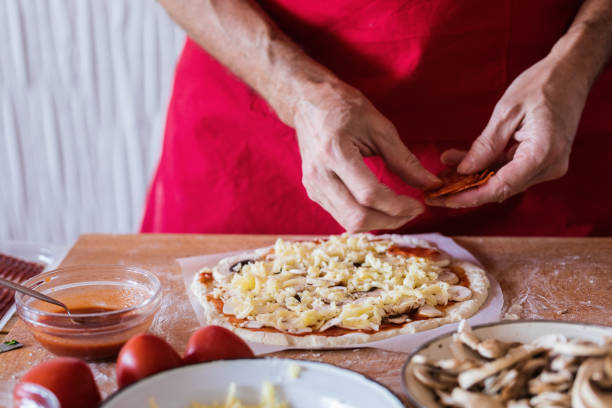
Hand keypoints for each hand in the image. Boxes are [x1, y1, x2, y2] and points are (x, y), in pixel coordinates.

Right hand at [294, 82, 439, 231]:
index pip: (369, 194)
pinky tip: (380, 206)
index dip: (398, 206)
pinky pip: (341, 216)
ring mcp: (313, 186)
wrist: (308, 103)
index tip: (418, 205)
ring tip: (399, 211)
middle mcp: (319, 174)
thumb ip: (404, 160)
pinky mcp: (313, 192)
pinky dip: (364, 217)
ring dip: (379, 223)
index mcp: (335, 152)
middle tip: (412, 212)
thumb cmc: (344, 107)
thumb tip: (430, 183)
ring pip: (348, 224)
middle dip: (390, 221)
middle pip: (357, 217)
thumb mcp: (379, 128)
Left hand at [427, 53, 590, 207]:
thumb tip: (465, 170)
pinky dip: (486, 168)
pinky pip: (509, 170)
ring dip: (473, 178)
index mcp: (542, 154)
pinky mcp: (542, 160)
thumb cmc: (542, 84)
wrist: (571, 72)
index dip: (470, 196)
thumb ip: (486, 145)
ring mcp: (548, 165)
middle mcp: (549, 166)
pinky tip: (460, 162)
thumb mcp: (506, 112)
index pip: (501, 187)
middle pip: (501, 188)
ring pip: (503, 180)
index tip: (444, 199)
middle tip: (435, 191)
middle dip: (466, 190)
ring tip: (442, 174)